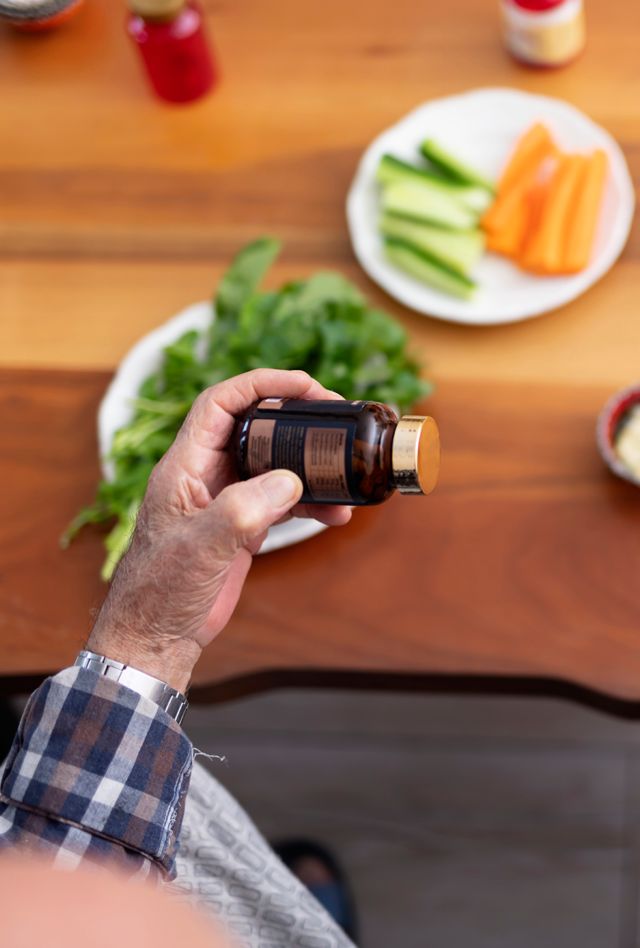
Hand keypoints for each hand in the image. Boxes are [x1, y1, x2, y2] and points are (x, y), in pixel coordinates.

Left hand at [87, 369, 351, 692]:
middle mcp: (205, 475)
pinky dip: (309, 504)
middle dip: (296, 419)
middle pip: (254, 427)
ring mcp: (224, 500)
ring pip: (273, 465)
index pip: (222, 403)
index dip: (263, 384)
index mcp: (185, 466)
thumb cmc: (161, 591)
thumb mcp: (201, 547)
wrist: (157, 637)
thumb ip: (243, 510)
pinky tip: (335, 515)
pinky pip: (280, 501)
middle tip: (335, 420)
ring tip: (345, 477)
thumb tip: (290, 482)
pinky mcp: (239, 526)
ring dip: (310, 468)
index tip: (305, 384)